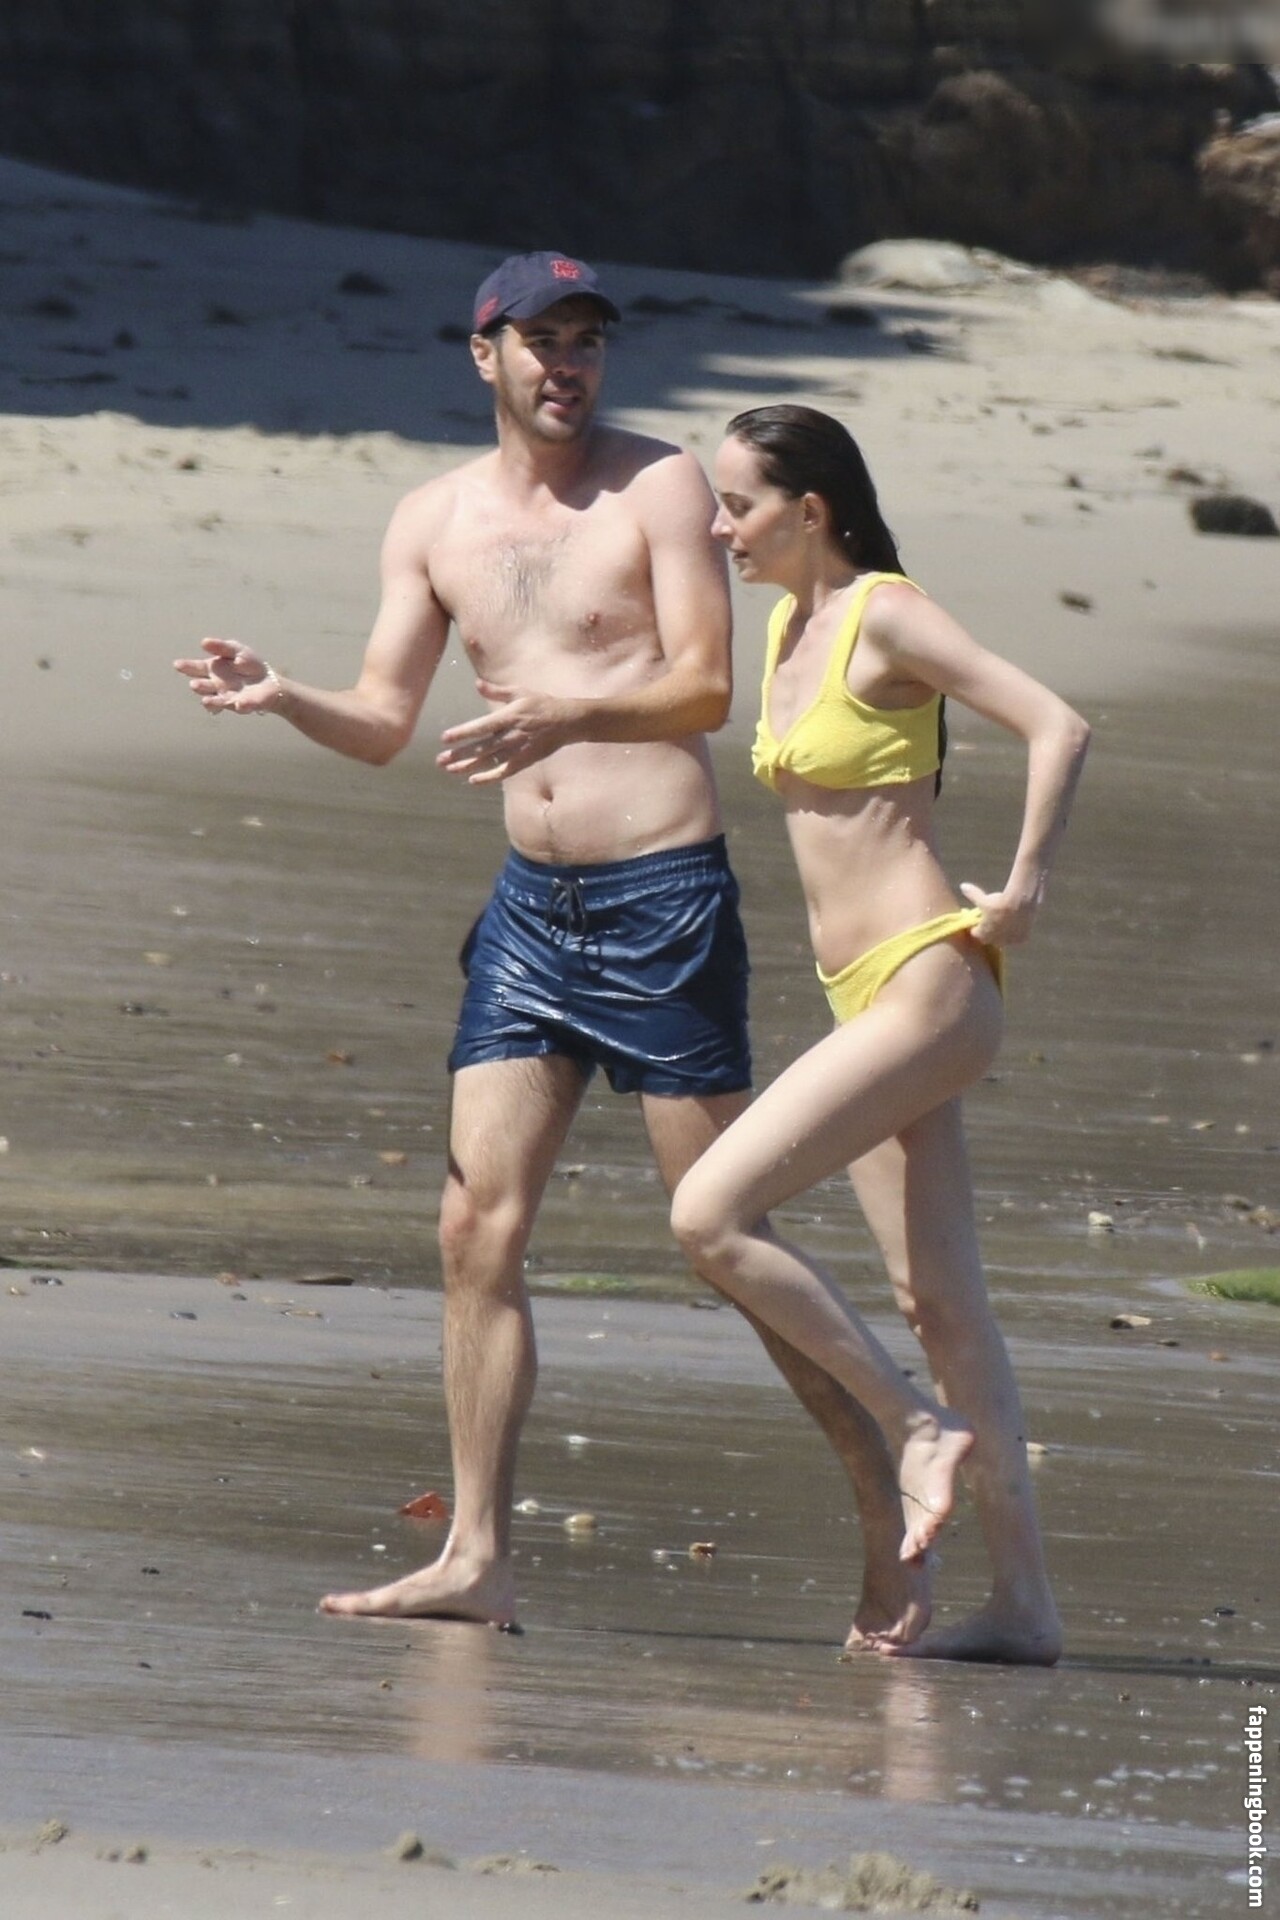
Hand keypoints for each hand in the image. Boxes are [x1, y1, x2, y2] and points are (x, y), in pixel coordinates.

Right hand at [173, 638, 279, 714]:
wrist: (269, 680)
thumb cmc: (249, 664)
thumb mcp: (236, 650)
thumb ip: (221, 646)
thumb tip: (203, 642)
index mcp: (212, 669)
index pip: (196, 668)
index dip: (186, 667)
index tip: (177, 664)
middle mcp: (215, 686)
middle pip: (202, 687)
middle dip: (198, 686)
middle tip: (195, 684)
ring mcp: (226, 697)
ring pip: (214, 701)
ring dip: (210, 702)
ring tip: (207, 700)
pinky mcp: (242, 705)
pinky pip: (239, 707)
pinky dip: (240, 706)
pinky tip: (240, 703)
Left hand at [436, 679, 579, 784]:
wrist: (568, 721)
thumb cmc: (542, 703)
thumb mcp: (520, 691)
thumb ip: (497, 690)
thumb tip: (476, 684)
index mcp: (510, 715)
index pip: (481, 726)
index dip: (462, 733)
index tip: (444, 738)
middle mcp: (512, 734)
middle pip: (481, 747)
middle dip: (459, 754)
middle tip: (440, 760)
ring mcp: (519, 749)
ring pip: (489, 761)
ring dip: (468, 766)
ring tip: (449, 770)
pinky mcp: (525, 760)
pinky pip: (504, 772)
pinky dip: (489, 777)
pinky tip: (473, 780)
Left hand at [958, 880, 1037, 948]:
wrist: (1020, 902)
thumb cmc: (999, 901)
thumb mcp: (983, 899)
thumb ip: (972, 894)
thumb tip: (963, 886)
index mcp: (983, 934)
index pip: (976, 934)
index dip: (977, 927)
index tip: (980, 921)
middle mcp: (996, 942)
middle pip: (990, 939)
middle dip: (990, 932)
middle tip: (994, 921)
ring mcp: (1009, 942)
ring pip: (1004, 939)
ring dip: (1003, 934)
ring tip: (1006, 921)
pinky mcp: (1021, 939)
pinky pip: (1017, 938)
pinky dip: (1016, 933)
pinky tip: (1017, 924)